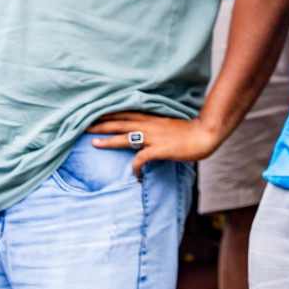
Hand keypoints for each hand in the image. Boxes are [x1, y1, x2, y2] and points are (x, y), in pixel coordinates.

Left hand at [87, 111, 223, 177]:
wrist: (205, 135)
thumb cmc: (190, 131)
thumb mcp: (170, 124)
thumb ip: (157, 126)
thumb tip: (146, 132)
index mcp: (152, 118)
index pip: (125, 113)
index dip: (109, 113)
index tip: (94, 113)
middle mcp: (149, 125)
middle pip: (120, 123)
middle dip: (101, 124)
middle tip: (84, 126)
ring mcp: (154, 137)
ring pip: (125, 137)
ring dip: (108, 140)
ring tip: (94, 143)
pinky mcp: (159, 149)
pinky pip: (141, 158)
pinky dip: (135, 167)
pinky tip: (135, 174)